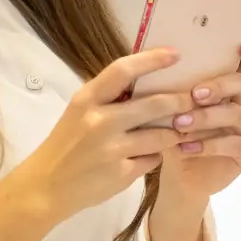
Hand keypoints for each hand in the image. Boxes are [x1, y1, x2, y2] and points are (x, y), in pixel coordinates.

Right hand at [12, 49, 191, 223]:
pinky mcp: (122, 173)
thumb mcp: (79, 112)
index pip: (123, 70)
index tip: (175, 54)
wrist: (47, 186)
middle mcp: (99, 121)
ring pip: (161, 134)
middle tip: (194, 99)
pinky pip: (153, 158)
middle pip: (153, 104)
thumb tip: (148, 80)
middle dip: (180, 101)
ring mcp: (112, 149)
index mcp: (87, 99)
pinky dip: (156, 155)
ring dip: (174, 132)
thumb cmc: (66, 144)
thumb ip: (108, 97)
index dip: (152, 60)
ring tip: (178, 130)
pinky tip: (151, 155)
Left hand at [160, 42, 240, 200]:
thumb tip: (147, 60)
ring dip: (206, 117)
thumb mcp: (166, 111)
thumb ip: (167, 88)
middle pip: (238, 84)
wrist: (177, 177)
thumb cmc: (171, 136)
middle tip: (194, 94)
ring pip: (236, 114)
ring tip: (179, 125)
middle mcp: (237, 103)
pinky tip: (185, 147)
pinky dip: (209, 145)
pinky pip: (235, 143)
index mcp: (220, 88)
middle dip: (217, 86)